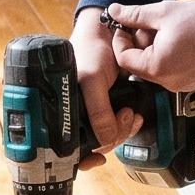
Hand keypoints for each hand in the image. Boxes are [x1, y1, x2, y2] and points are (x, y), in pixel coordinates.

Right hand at [69, 8, 140, 171]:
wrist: (107, 34)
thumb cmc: (88, 51)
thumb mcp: (91, 80)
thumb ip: (98, 110)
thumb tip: (105, 140)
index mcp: (61, 112)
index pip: (67, 147)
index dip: (80, 158)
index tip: (95, 160)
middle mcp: (74, 115)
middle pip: (93, 145)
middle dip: (111, 137)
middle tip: (124, 116)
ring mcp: (91, 113)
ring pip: (107, 137)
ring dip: (123, 130)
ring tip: (131, 113)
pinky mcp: (107, 108)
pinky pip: (117, 126)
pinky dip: (127, 124)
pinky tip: (133, 115)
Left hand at [104, 0, 194, 92]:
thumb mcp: (163, 13)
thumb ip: (135, 15)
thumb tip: (113, 11)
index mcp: (156, 68)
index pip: (123, 59)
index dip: (121, 40)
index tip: (128, 24)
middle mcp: (167, 82)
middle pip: (139, 64)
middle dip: (139, 43)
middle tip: (150, 23)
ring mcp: (181, 85)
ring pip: (155, 67)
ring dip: (154, 48)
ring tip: (168, 29)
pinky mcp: (193, 82)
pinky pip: (171, 70)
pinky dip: (168, 55)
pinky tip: (180, 39)